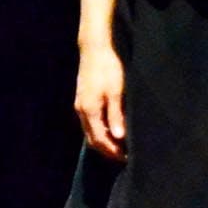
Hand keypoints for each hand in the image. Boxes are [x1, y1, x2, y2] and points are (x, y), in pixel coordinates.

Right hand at [74, 44, 127, 160]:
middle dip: (107, 149)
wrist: (95, 49)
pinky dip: (99, 130)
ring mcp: (80, 105)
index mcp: (89, 111)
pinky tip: (111, 130)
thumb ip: (116, 115)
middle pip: (92, 138)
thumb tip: (119, 137)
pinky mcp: (83, 99)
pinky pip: (89, 122)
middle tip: (124, 156)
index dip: (112, 151)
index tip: (127, 158)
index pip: (100, 139)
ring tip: (120, 146)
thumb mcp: (116, 92)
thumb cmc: (108, 69)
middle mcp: (81, 110)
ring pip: (89, 131)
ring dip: (103, 141)